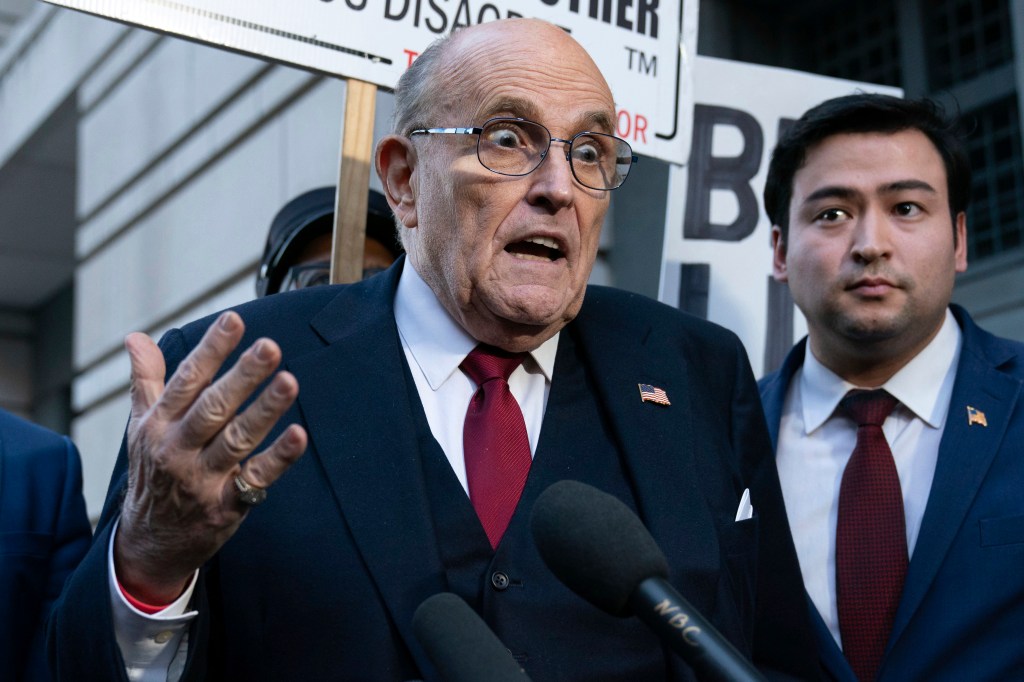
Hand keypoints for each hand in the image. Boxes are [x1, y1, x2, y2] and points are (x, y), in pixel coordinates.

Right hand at [114, 311, 307, 603]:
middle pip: (213, 407)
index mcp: (159, 424)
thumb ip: (146, 380)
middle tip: (270, 346)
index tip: (234, 320)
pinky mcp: (226, 505)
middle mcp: (178, 448)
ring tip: (290, 381)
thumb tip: (135, 337)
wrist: (149, 542)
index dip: (211, 349)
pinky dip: (278, 458)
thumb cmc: (152, 472)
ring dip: (265, 410)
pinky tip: (299, 435)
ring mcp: (203, 478)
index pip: (187, 380)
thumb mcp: (141, 426)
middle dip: (242, 376)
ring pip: (237, 439)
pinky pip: (255, 479)